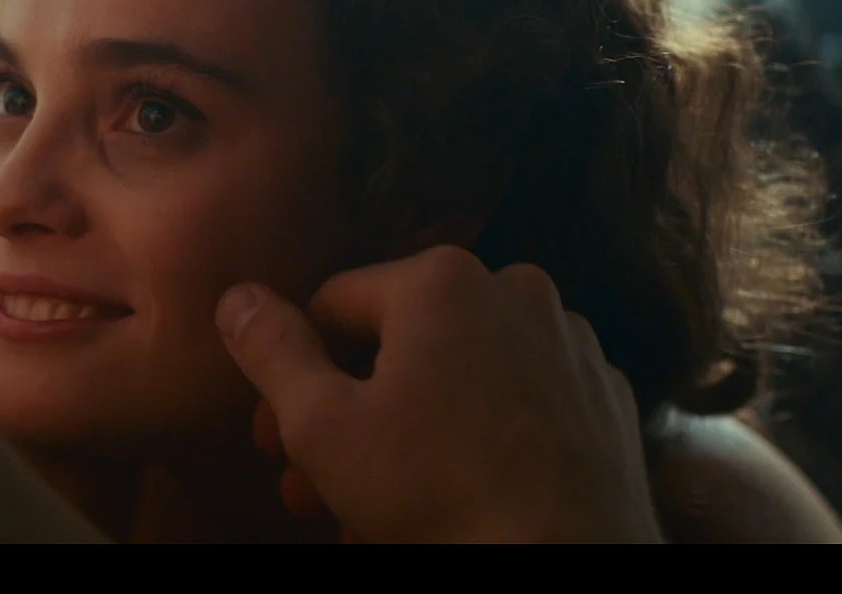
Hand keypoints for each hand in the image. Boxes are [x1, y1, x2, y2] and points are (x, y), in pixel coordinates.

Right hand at [216, 246, 662, 542]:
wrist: (569, 562)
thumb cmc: (435, 492)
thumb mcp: (323, 428)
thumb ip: (272, 352)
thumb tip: (237, 296)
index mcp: (440, 279)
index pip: (331, 305)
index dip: (291, 374)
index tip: (275, 443)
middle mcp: (513, 288)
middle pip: (399, 344)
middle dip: (347, 416)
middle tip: (313, 488)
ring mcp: (570, 342)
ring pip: (460, 377)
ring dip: (409, 434)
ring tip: (379, 511)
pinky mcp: (604, 396)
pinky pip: (520, 404)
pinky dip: (481, 440)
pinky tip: (458, 498)